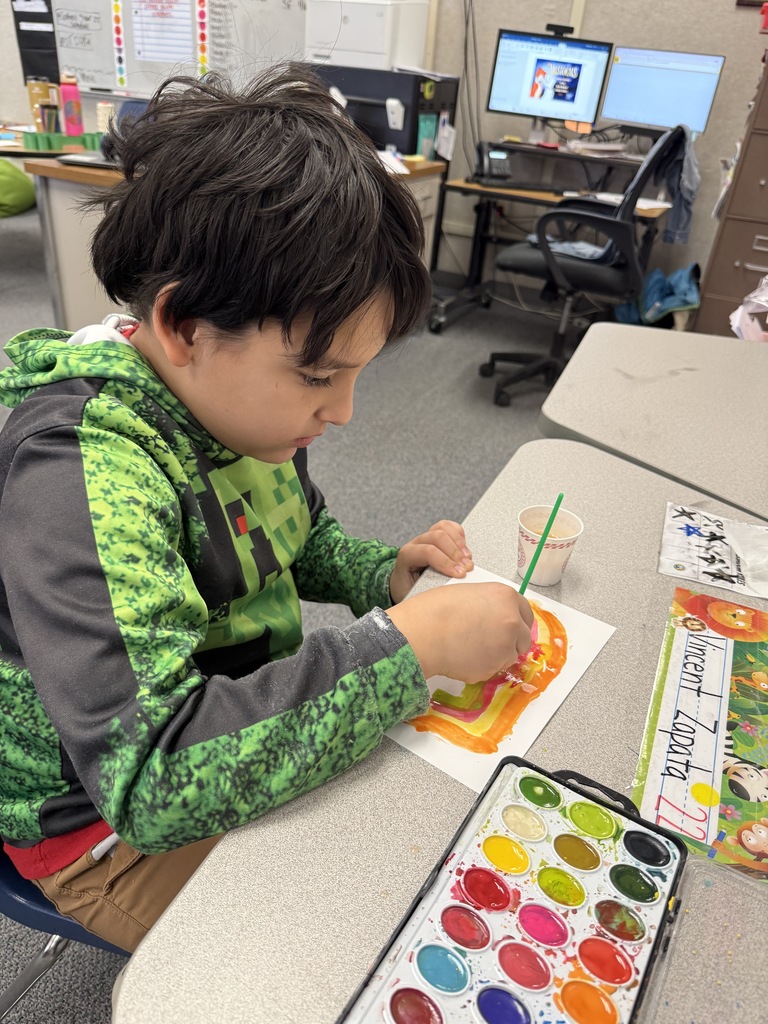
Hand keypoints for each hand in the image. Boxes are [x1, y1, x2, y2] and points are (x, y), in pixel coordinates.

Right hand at [387, 582, 533, 683]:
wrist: (422, 633)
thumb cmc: (435, 609)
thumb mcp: (468, 594)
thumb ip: (489, 605)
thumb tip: (492, 618)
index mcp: (505, 597)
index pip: (525, 613)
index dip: (517, 621)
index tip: (510, 627)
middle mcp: (512, 621)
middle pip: (524, 638)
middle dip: (511, 642)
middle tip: (490, 643)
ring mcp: (506, 646)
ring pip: (510, 656)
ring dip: (497, 656)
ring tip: (470, 649)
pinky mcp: (493, 667)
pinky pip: (492, 669)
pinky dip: (481, 667)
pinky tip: (462, 657)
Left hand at [390, 520, 473, 603]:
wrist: (404, 584)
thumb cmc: (409, 590)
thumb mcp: (414, 594)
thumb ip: (429, 589)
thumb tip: (450, 589)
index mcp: (406, 556)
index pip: (428, 552)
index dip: (446, 562)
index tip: (459, 574)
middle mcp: (415, 543)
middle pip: (438, 537)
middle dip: (455, 553)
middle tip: (466, 569)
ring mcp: (426, 537)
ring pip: (443, 528)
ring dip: (459, 543)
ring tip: (467, 560)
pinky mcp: (436, 535)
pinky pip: (449, 527)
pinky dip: (460, 536)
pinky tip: (464, 550)